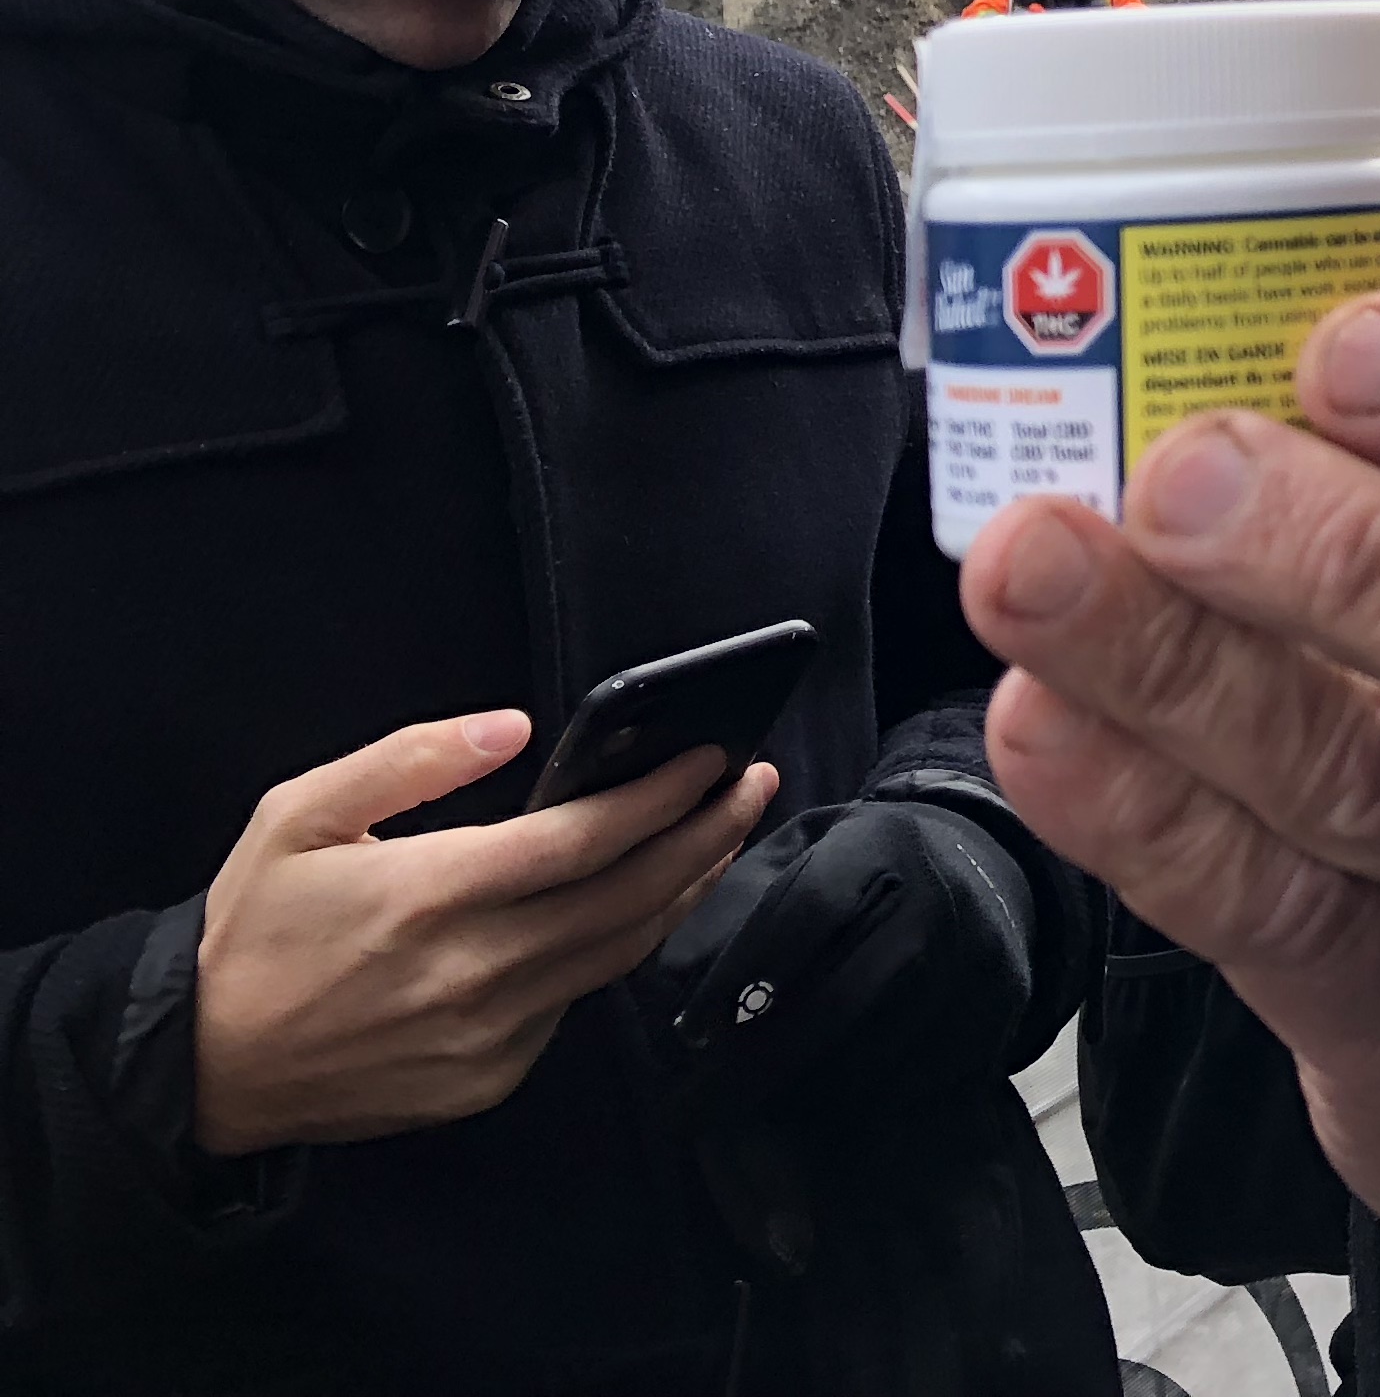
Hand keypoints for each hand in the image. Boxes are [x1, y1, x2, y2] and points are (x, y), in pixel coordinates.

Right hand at [194, 714, 775, 1155]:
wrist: (202, 1068)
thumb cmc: (252, 931)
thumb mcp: (300, 816)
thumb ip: (408, 759)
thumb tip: (512, 725)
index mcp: (430, 896)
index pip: (584, 840)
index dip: (661, 796)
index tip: (714, 755)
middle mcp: (473, 970)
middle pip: (629, 897)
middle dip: (706, 834)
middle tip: (751, 783)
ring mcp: (488, 1034)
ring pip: (619, 953)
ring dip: (684, 890)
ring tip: (721, 834)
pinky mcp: (489, 1079)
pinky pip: (574, 1002)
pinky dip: (616, 948)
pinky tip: (638, 906)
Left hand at [645, 799, 1039, 1110]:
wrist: (982, 866)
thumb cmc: (862, 866)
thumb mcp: (798, 853)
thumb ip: (734, 902)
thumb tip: (671, 977)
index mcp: (878, 847)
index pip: (803, 912)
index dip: (739, 976)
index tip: (688, 1035)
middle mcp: (933, 900)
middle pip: (837, 1001)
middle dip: (753, 1068)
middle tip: (688, 1113)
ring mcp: (974, 958)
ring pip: (873, 1054)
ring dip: (801, 1094)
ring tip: (752, 1108)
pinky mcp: (998, 1008)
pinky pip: (916, 1081)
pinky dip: (858, 1104)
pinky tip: (821, 1103)